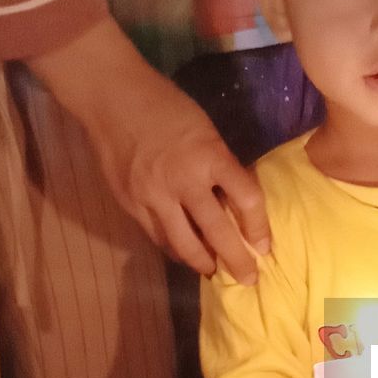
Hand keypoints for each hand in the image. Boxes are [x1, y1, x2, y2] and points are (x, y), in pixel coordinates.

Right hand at [27, 19, 270, 284]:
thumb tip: (237, 203)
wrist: (113, 99)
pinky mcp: (131, 203)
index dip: (259, 228)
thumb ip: (221, 166)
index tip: (265, 247)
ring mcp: (153, 196)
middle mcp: (183, 181)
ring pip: (183, 244)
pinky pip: (158, 236)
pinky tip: (184, 253)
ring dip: (203, 262)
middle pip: (217, 232)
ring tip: (214, 271)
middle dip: (237, 260)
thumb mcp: (207, 131)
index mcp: (210, 157)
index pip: (246, 200)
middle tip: (249, 278)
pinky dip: (174, 248)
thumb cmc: (167, 108)